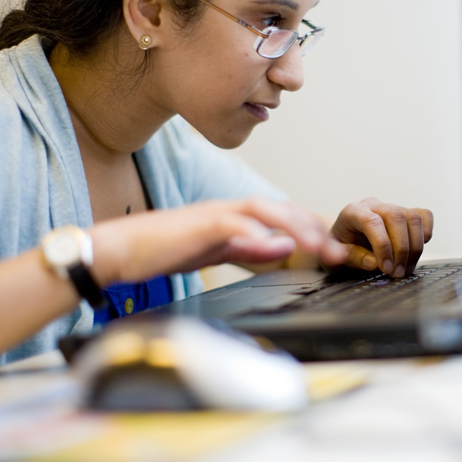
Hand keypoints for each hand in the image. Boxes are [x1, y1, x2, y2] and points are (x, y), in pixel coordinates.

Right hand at [90, 198, 348, 285]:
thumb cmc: (166, 250)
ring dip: (295, 228)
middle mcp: (229, 208)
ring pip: (264, 210)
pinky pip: (232, 226)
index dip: (310, 229)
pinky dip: (254, 234)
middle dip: (313, 229)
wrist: (123, 249)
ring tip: (318, 247)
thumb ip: (250, 249)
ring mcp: (215, 213)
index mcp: (235, 215)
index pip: (281, 216)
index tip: (333, 249)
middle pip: (281, 210)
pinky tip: (272, 246)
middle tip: (337, 253)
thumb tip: (283, 247)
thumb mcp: (218, 252)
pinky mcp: (199, 225)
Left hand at [329, 197, 433, 277]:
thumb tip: (374, 262)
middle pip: (396, 217)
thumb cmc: (340, 249)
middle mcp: (373, 206)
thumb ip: (351, 258)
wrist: (345, 243)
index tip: (386, 268)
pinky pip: (424, 215)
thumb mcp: (334, 258)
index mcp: (352, 212)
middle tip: (397, 273)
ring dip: (415, 247)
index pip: (372, 221)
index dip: (382, 245)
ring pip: (413, 218)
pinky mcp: (406, 213)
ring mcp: (391, 207)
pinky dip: (426, 232)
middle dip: (401, 249)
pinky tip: (416, 251)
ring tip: (405, 269)